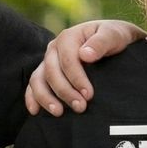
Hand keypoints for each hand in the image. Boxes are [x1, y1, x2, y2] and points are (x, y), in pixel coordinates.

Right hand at [25, 20, 145, 115]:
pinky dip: (31, 98)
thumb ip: (102, 42)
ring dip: (46, 97)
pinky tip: (35, 112)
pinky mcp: (46, 74)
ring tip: (59, 113)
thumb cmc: (115, 38)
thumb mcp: (114, 35)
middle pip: (51, 71)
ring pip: (38, 80)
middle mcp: (54, 49)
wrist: (113, 42)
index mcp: (68, 37)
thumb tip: (85, 55)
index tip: (89, 94)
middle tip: (81, 107)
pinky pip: (33, 86)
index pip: (68, 60)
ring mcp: (48, 62)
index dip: (76, 78)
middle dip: (65, 91)